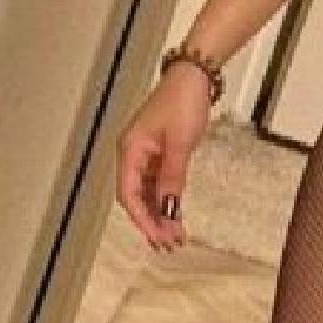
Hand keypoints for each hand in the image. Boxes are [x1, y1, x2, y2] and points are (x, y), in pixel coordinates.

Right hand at [115, 70, 212, 252]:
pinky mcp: (159, 153)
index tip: (157, 238)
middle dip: (152, 222)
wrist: (194, 78)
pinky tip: (176, 216)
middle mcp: (133, 155)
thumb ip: (172, 177)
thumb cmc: (183, 102)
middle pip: (136, 198)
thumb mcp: (180, 143)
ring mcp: (146, 155)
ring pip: (148, 193)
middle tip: (169, 244)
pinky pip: (159, 183)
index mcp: (130, 151)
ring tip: (175, 237)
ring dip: (160, 214)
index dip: (142, 219)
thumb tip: (168, 208)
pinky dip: (167, 200)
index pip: (129, 194)